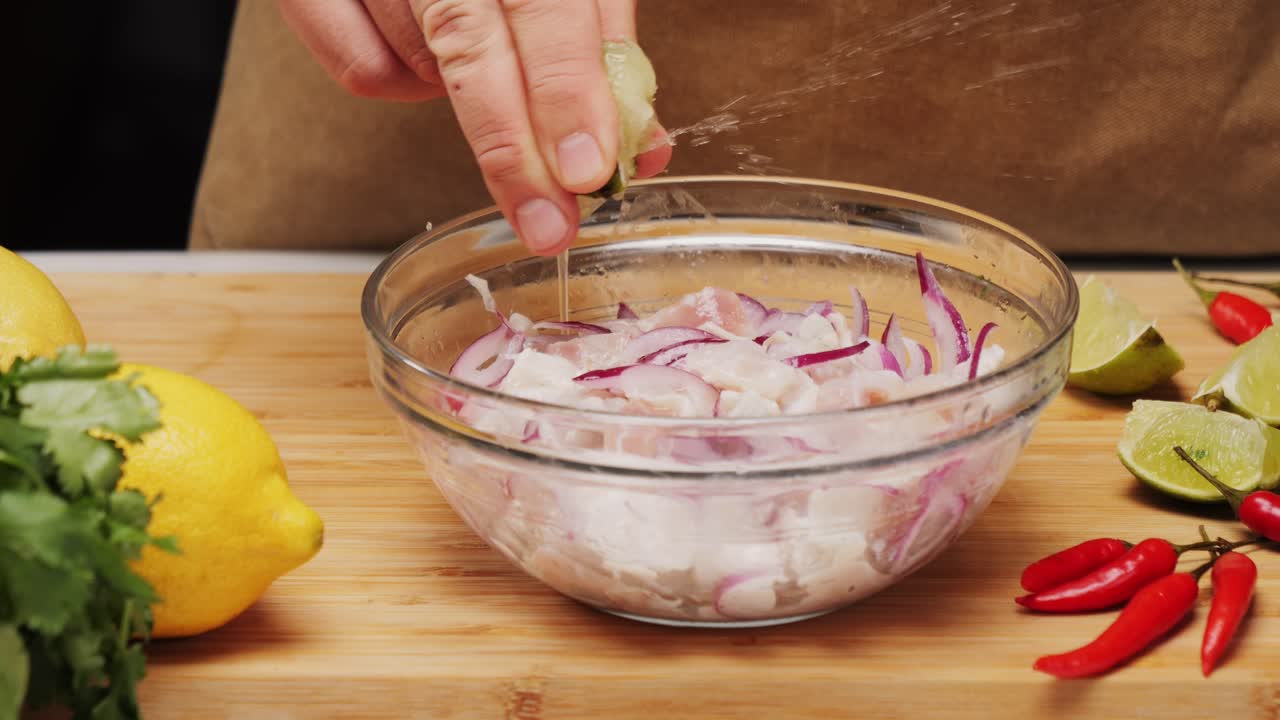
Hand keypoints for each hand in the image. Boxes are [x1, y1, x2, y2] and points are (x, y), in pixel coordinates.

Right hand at [278, 0, 672, 254]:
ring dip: (465, 96)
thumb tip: (638, 151)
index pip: (547, 7)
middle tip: (546, 223)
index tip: (587, 168)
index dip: (566, 91)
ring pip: (419, 68)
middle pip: (470, 50)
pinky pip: (362, 72)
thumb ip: (602, 46)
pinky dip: (403, 81)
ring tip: (481, 59)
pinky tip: (425, 51)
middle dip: (514, 151)